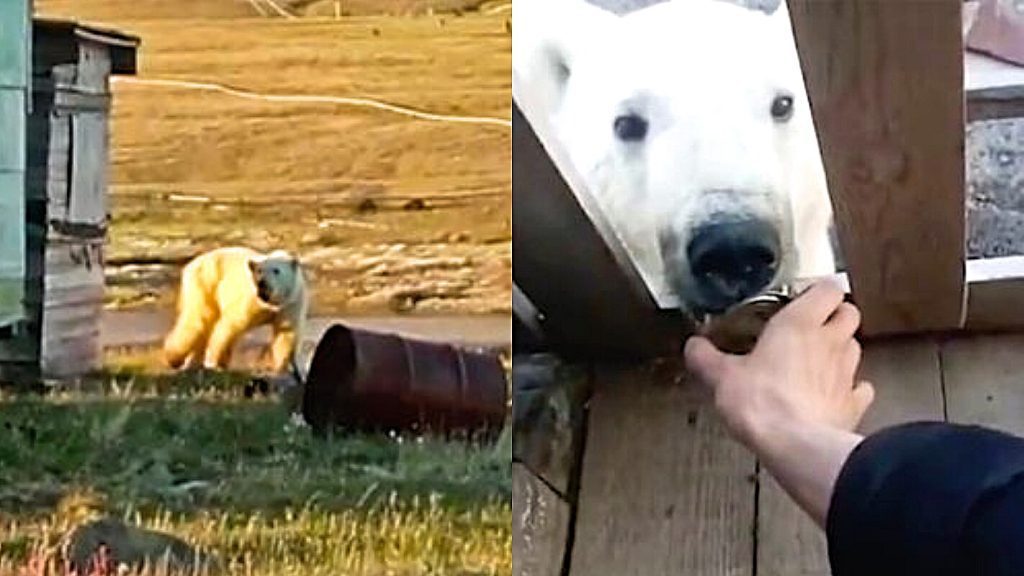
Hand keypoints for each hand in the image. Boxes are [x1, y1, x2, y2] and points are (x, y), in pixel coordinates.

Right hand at [685, 281, 874, 449]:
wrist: (796, 445)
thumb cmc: (762, 403)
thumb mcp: (721, 377)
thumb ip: (706, 358)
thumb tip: (693, 347)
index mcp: (799, 324)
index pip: (828, 289)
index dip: (819, 292)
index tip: (804, 297)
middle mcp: (829, 342)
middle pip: (850, 314)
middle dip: (836, 316)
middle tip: (815, 325)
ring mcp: (846, 373)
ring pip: (855, 347)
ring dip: (841, 349)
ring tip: (819, 358)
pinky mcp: (852, 404)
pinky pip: (861, 389)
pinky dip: (851, 388)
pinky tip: (835, 393)